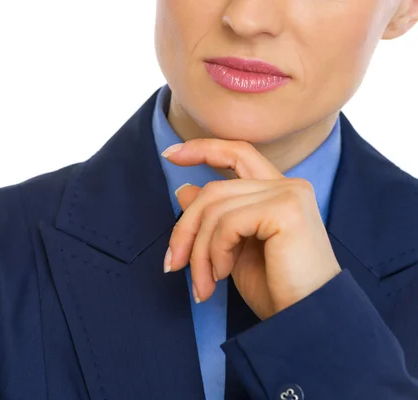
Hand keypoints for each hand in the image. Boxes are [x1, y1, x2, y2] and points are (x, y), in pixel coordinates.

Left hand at [161, 139, 341, 319]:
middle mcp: (288, 185)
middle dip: (185, 229)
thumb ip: (213, 218)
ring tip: (202, 284)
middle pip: (214, 190)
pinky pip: (228, 222)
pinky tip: (221, 275)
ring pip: (215, 208)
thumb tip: (184, 189)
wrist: (305, 323)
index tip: (170, 154)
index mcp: (278, 192)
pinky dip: (215, 252)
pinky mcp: (286, 209)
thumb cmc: (276, 291)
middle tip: (173, 264)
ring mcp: (289, 194)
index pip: (237, 153)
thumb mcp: (232, 250)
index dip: (203, 149)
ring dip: (199, 251)